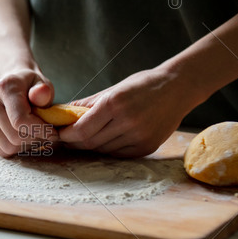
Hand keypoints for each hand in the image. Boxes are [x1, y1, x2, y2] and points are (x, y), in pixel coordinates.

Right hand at [0, 68, 58, 156]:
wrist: (11, 85)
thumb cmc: (30, 86)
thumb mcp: (42, 84)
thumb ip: (44, 91)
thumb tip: (41, 93)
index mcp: (5, 87)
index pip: (20, 120)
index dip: (39, 131)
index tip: (53, 133)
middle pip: (15, 136)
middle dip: (36, 139)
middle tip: (47, 133)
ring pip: (9, 146)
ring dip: (27, 145)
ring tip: (35, 134)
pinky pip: (2, 150)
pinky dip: (17, 148)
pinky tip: (24, 136)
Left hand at [59, 67, 200, 156]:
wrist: (178, 88)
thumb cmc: (143, 85)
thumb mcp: (114, 88)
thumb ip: (88, 103)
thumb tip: (62, 113)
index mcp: (115, 103)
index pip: (81, 129)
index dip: (66, 135)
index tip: (59, 133)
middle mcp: (127, 122)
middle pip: (90, 142)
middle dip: (74, 142)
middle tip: (67, 139)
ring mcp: (138, 137)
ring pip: (103, 150)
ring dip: (90, 146)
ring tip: (85, 138)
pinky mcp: (146, 147)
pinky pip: (118, 154)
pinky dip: (108, 149)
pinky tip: (105, 141)